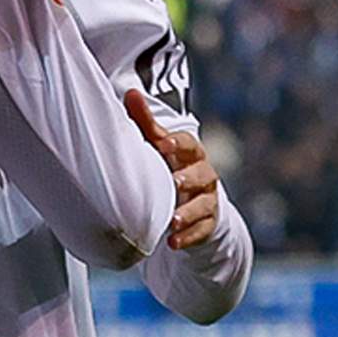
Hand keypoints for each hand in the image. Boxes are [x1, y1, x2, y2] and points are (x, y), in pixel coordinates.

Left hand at [123, 89, 218, 248]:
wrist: (190, 201)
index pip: (189, 144)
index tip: (165, 145)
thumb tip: (130, 93)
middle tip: (175, 182)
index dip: (179, 144)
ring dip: (188, 212)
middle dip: (189, 178)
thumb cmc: (170, 166)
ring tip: (172, 220)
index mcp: (190, 153)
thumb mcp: (158, 146)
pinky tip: (173, 242)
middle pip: (203, 173)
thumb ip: (145, 122)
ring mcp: (207, 200)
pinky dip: (188, 237)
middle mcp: (203, 174)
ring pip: (204, 204)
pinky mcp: (207, 223)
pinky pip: (201, 230)